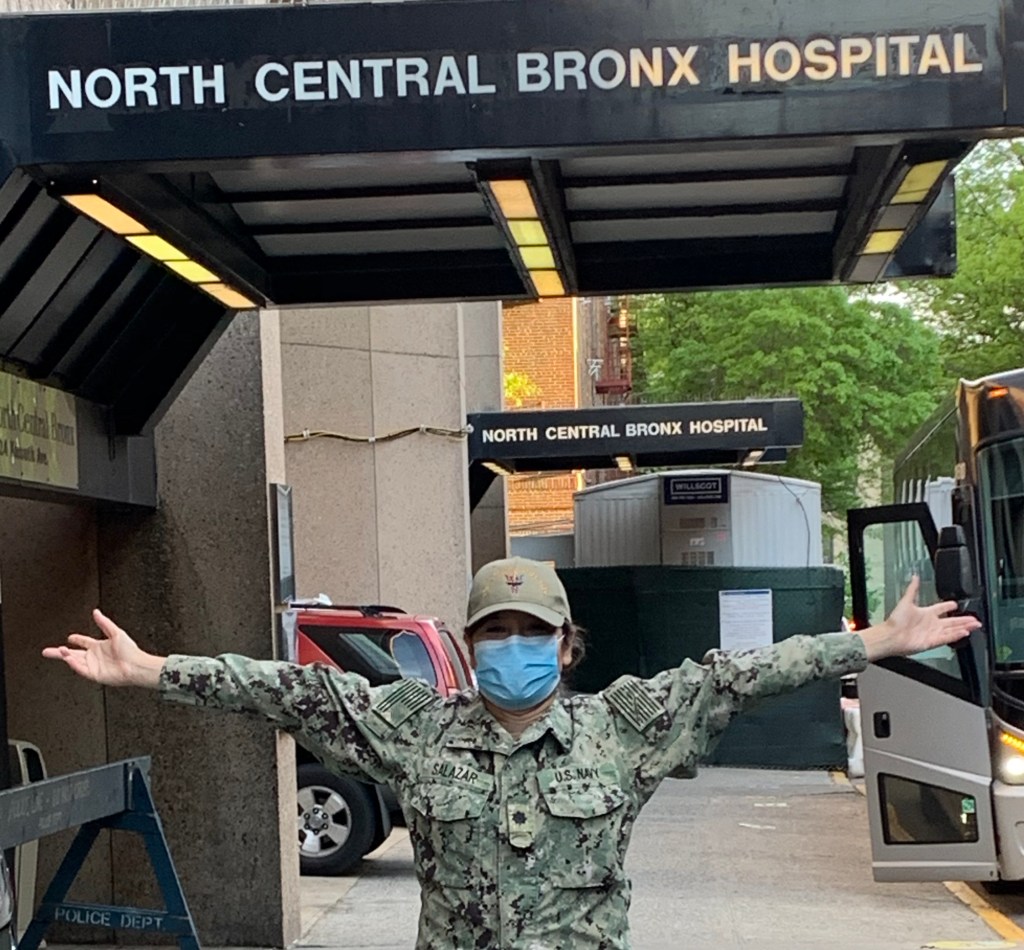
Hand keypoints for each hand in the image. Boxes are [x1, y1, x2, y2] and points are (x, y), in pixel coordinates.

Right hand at [42, 609, 164, 687]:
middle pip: (73, 653)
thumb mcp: (116, 633)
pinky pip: (81, 670)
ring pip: (75, 661)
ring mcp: (94, 666)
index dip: (77, 639)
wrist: (136, 666)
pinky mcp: (95, 675)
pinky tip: (69, 659)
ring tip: (58, 651)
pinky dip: (74, 664)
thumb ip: (104, 623)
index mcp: (100, 646)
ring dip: (65, 656)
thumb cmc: (130, 650)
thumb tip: (96, 612)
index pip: (84, 642)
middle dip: (59, 652)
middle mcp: (95, 656)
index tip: (70, 637)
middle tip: (46, 651)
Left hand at [858, 576, 981, 662]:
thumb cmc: (896, 620)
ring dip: (964, 627)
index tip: (955, 604)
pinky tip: (965, 632)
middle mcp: (930, 623)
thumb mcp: (906, 601)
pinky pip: (948, 638)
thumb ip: (912, 589)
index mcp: (925, 613)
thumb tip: (914, 577)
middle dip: (964, 619)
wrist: (891, 636)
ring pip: (953, 630)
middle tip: (975, 618)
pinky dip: (956, 635)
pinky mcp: (933, 642)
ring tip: (975, 625)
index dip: (948, 606)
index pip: (940, 609)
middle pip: (951, 621)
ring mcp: (932, 633)